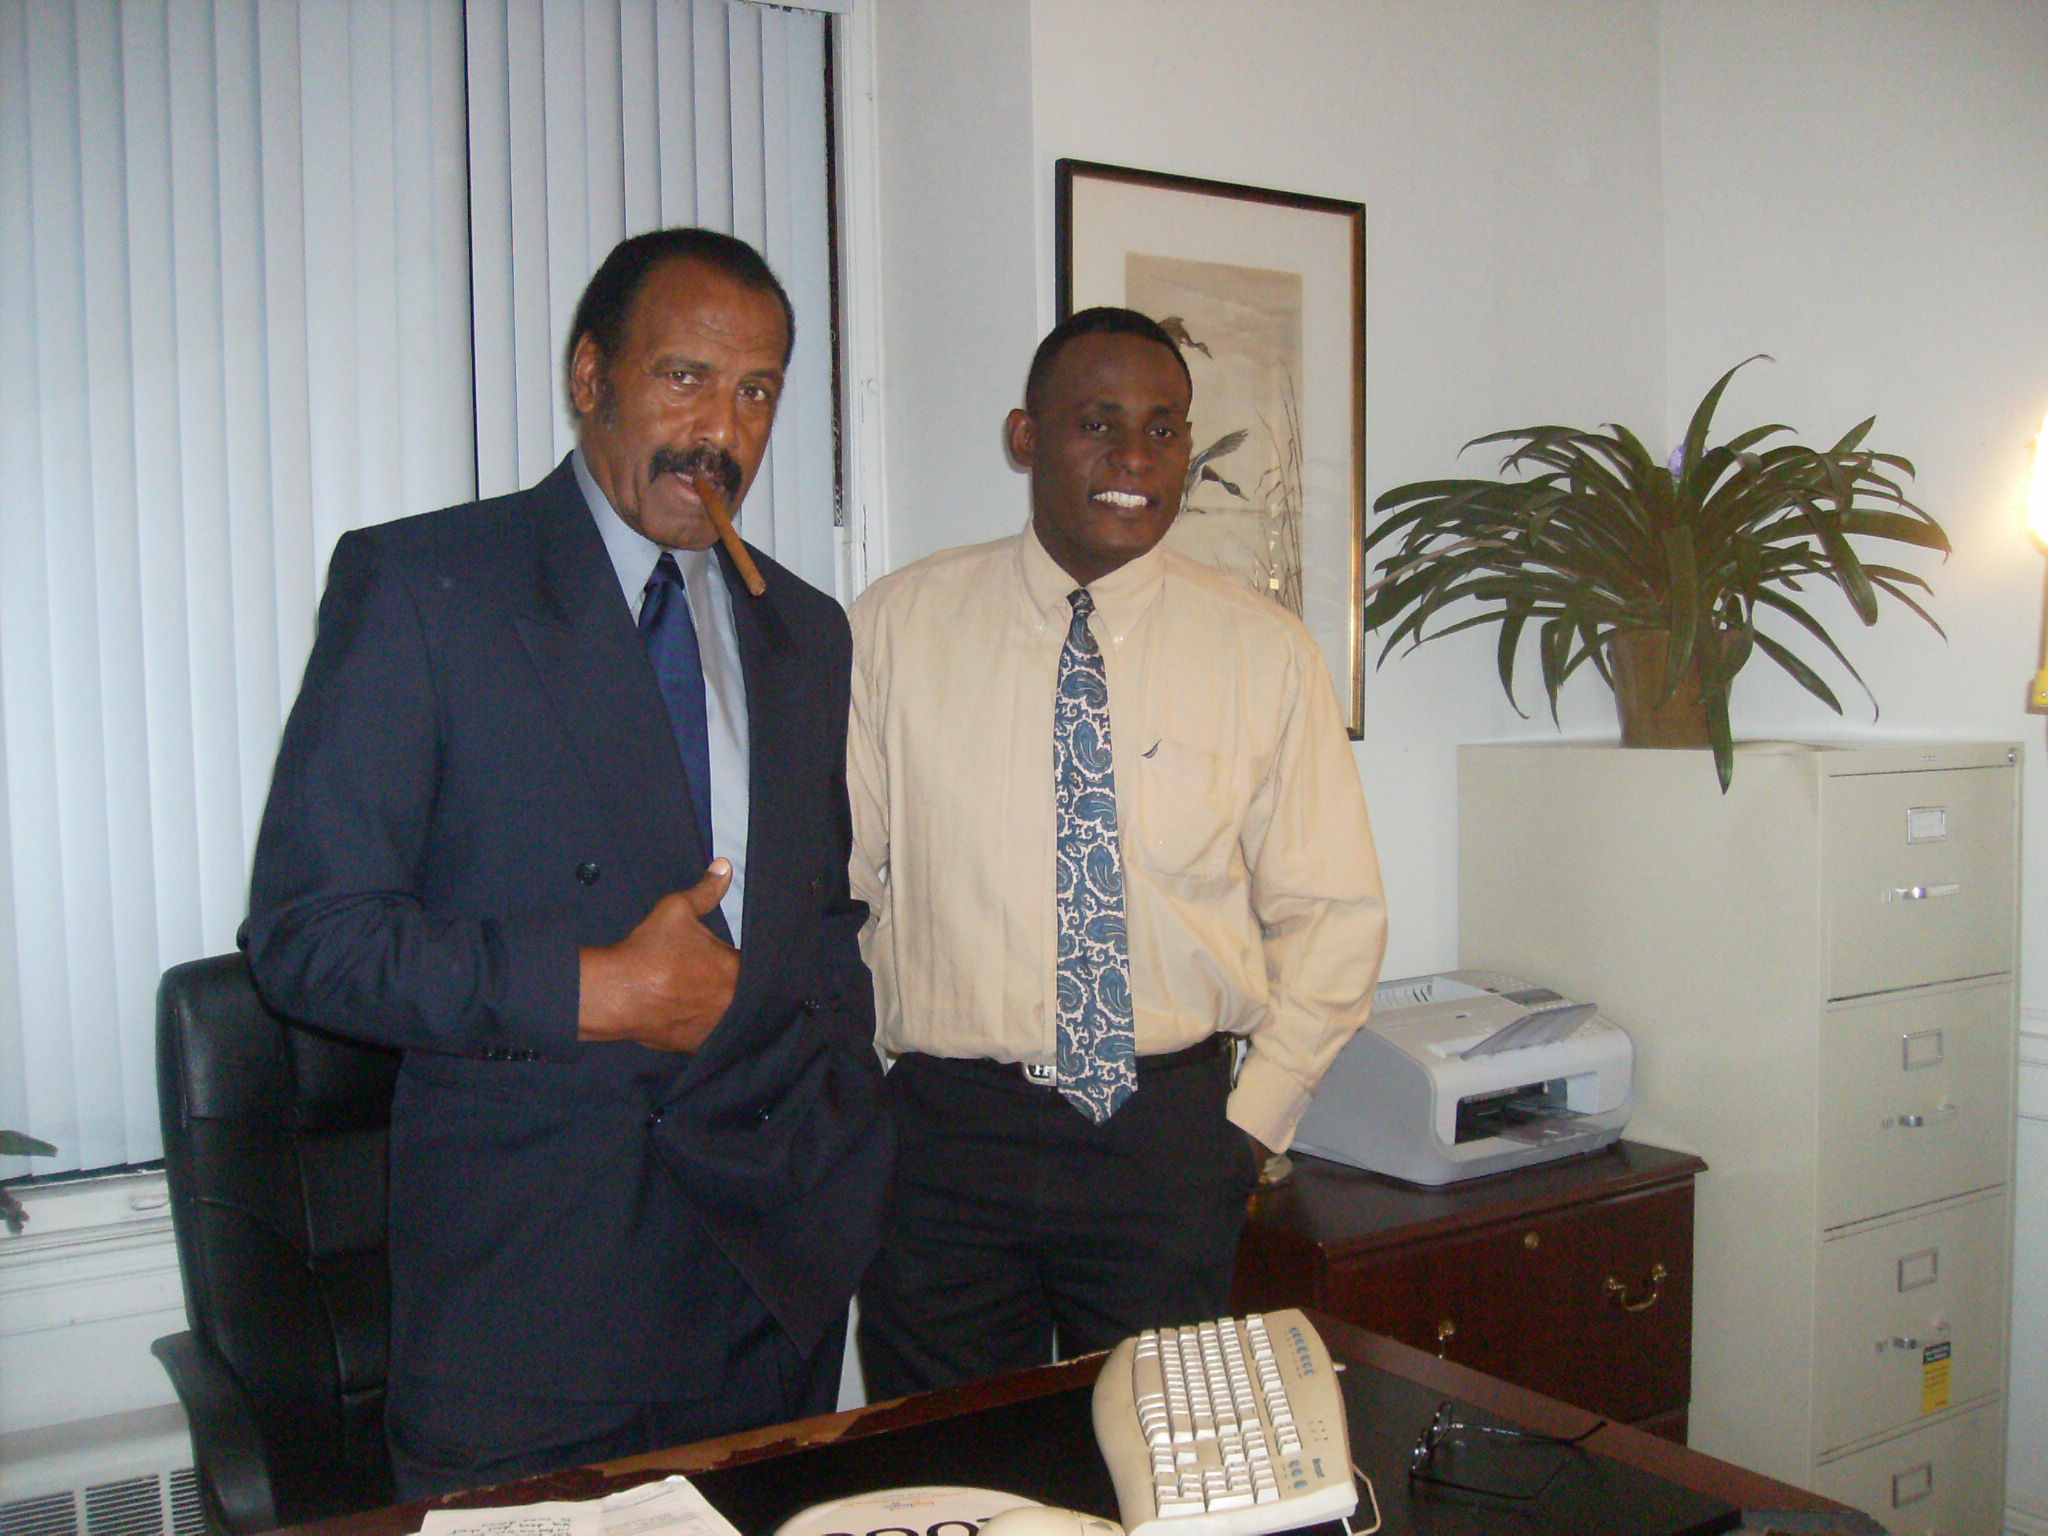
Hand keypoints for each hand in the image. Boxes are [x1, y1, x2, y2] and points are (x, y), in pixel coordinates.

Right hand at [577, 862, 739, 1052]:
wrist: (615, 994)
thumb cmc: (648, 951)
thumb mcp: (677, 910)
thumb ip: (706, 891)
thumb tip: (724, 867)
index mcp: (736, 970)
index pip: (759, 965)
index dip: (750, 960)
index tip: (739, 956)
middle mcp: (733, 1004)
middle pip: (749, 993)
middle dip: (739, 983)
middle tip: (722, 974)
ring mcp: (716, 1028)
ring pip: (732, 1017)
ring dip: (726, 1007)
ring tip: (709, 995)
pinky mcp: (697, 1045)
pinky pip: (712, 1035)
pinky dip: (708, 1026)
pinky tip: (696, 1014)